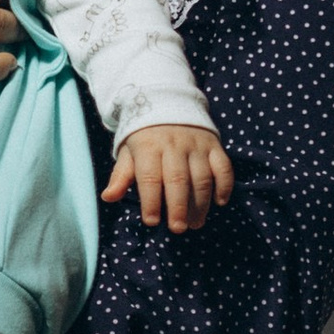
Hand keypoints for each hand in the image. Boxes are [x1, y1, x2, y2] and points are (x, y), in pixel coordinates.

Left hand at [103, 124, 234, 230]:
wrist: (169, 104)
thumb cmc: (145, 138)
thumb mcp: (128, 153)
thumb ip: (121, 176)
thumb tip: (108, 197)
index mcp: (149, 148)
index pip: (150, 177)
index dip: (151, 201)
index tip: (151, 221)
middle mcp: (174, 145)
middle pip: (178, 179)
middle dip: (178, 207)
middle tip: (178, 228)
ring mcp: (197, 145)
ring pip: (202, 176)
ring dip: (201, 203)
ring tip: (195, 223)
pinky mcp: (214, 146)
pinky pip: (223, 166)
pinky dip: (224, 185)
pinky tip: (219, 202)